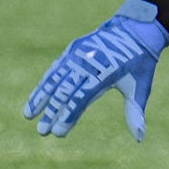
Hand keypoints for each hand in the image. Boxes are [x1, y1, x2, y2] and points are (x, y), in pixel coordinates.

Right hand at [24, 0, 168, 140]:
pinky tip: (37, 96)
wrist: (136, 30)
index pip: (80, 100)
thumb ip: (135, 112)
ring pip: (54, 78)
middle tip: (41, 132)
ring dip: (40, 98)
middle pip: (64, 92)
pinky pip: (55, 68)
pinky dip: (45, 83)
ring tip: (28, 114)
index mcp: (104, 74)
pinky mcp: (73, 49)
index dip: (68, 117)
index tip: (58, 133)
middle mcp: (86, 63)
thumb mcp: (141, 87)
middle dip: (51, 113)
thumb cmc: (140, 63)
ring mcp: (77, 54)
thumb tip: (139, 138)